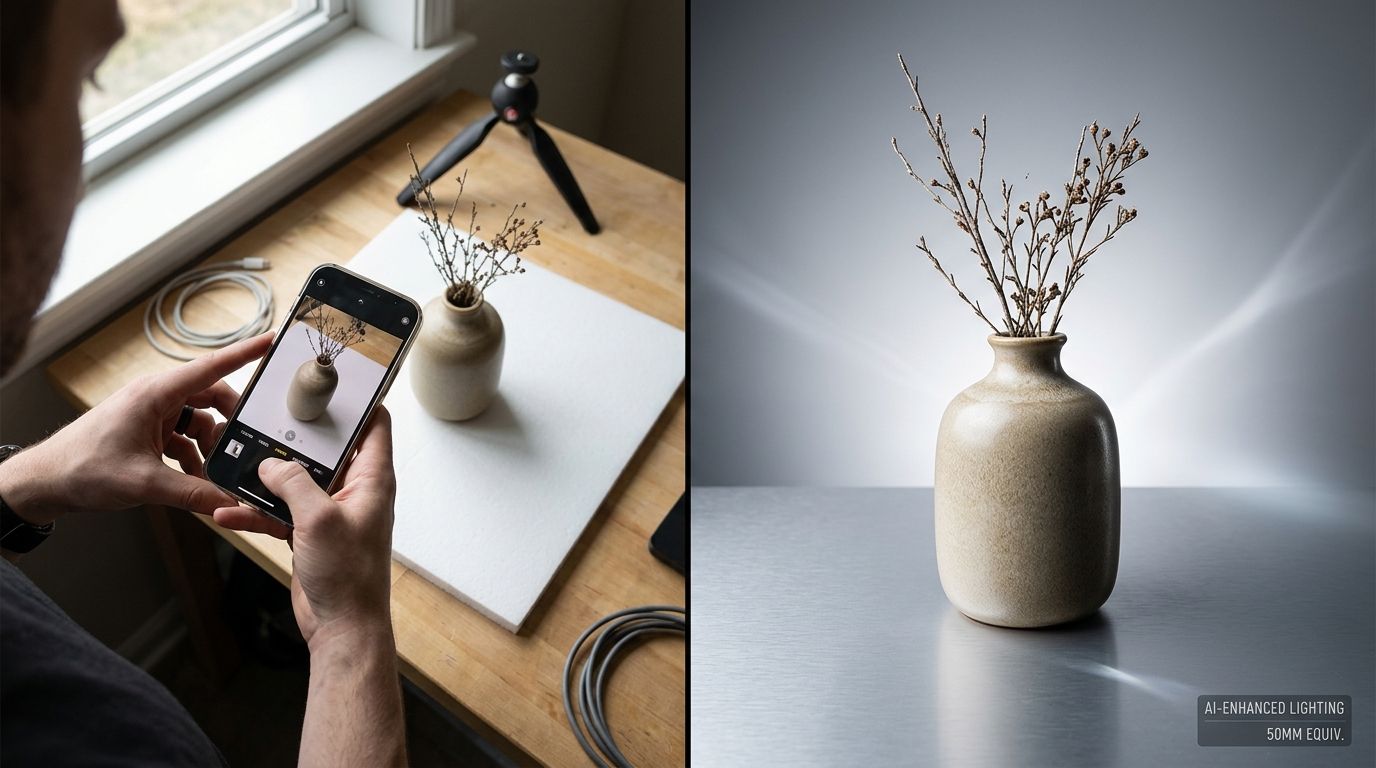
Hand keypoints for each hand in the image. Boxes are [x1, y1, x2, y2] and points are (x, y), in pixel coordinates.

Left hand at [0, 333, 272, 524]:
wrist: (45, 483)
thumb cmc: (81, 468)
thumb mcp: (144, 484)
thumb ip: (193, 493)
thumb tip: (230, 504)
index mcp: (155, 394)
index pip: (210, 368)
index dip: (244, 353)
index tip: (270, 341)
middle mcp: (156, 398)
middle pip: (212, 399)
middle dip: (231, 424)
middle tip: (247, 446)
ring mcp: (152, 415)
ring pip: (200, 422)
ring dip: (211, 448)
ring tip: (214, 475)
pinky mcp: (148, 432)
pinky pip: (185, 439)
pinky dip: (195, 459)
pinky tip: (195, 482)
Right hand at [214, 406, 396, 649]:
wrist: (342, 628)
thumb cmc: (348, 576)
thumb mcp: (319, 520)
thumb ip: (294, 483)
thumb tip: (270, 464)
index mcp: (372, 480)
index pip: (374, 426)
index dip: (358, 403)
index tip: (331, 383)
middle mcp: (354, 492)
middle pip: (326, 450)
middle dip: (294, 439)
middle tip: (264, 419)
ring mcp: (331, 513)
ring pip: (296, 482)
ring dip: (266, 479)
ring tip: (235, 466)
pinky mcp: (311, 534)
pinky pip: (280, 513)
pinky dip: (256, 512)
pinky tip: (227, 513)